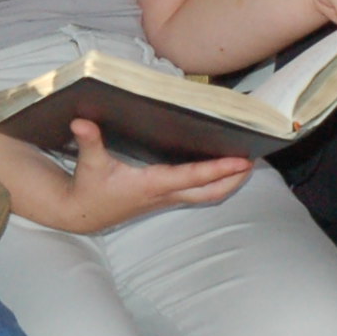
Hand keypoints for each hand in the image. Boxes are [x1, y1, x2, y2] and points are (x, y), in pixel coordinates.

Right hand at [50, 121, 250, 232]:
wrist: (82, 214)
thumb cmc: (89, 188)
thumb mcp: (89, 164)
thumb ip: (89, 141)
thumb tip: (81, 122)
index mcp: (151, 185)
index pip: (192, 177)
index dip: (218, 169)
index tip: (240, 160)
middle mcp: (164, 194)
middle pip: (210, 192)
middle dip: (234, 179)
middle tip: (255, 161)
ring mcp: (166, 199)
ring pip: (207, 195)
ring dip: (229, 182)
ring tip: (247, 164)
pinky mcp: (164, 198)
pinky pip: (198, 193)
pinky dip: (214, 182)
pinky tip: (222, 169)